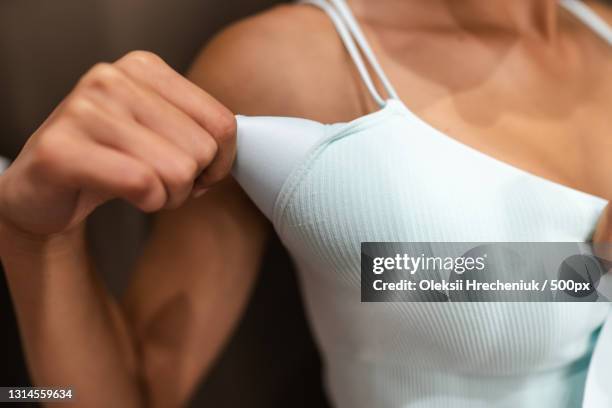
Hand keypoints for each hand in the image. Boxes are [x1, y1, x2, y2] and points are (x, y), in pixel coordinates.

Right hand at [0, 51, 235, 236]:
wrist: (46, 187)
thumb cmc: (112, 159)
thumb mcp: (162, 133)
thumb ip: (201, 130)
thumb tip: (236, 150)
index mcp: (143, 68)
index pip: (222, 122)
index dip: (221, 162)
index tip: (201, 173)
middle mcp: (112, 79)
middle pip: (203, 150)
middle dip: (190, 182)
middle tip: (161, 184)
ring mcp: (83, 110)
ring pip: (177, 170)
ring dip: (169, 196)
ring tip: (143, 190)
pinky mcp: (62, 150)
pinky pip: (142, 184)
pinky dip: (148, 202)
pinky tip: (129, 197)